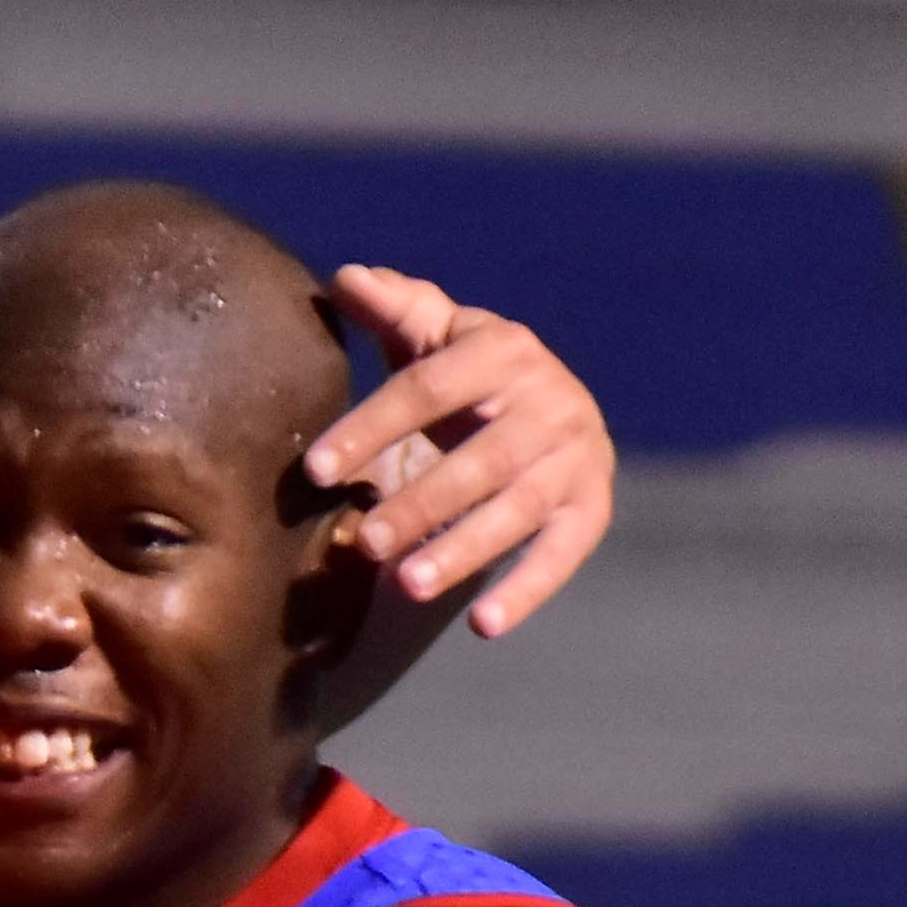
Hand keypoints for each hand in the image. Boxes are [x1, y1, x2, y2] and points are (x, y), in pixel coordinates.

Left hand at [305, 266, 617, 638]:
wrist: (553, 402)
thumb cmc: (467, 372)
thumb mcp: (434, 334)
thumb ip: (394, 308)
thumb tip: (345, 278)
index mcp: (503, 348)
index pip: (427, 388)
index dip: (370, 427)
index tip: (314, 471)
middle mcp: (552, 399)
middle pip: (480, 459)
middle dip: (420, 502)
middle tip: (364, 543)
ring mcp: (577, 456)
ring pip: (517, 510)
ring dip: (464, 550)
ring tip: (407, 586)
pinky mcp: (592, 506)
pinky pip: (562, 554)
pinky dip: (527, 591)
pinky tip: (483, 628)